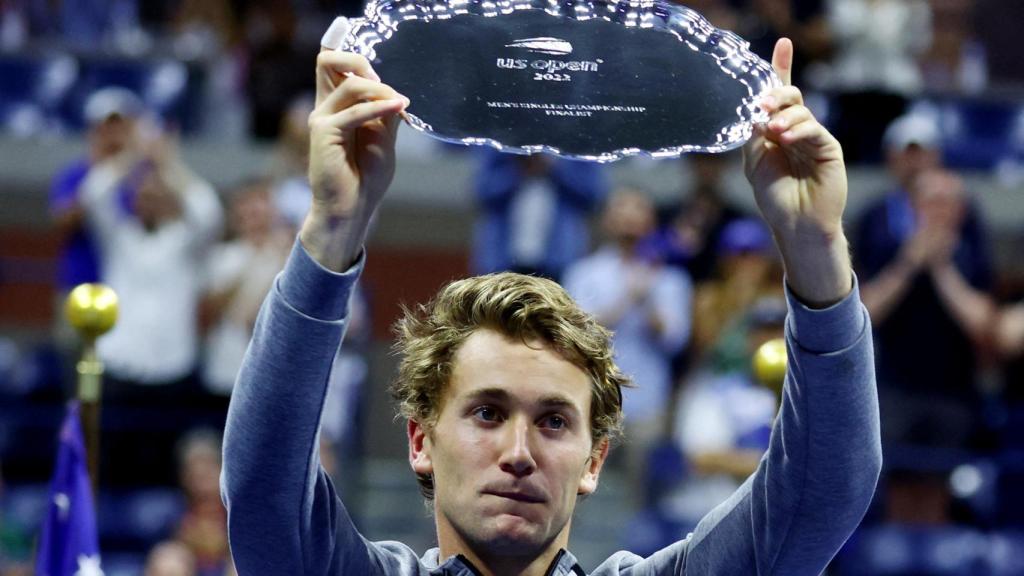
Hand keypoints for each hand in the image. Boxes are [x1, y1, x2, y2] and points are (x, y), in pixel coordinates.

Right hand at [301, 49, 407, 269]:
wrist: (353, 206)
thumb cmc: (367, 177)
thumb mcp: (383, 137)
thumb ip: (385, 113)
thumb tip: (396, 93)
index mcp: (338, 106)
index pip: (335, 65)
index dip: (357, 60)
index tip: (387, 80)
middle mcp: (326, 107)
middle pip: (329, 60)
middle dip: (358, 61)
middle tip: (384, 81)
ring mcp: (323, 118)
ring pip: (350, 85)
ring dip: (380, 90)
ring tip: (400, 102)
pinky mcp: (323, 132)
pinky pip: (355, 112)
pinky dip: (380, 107)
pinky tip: (399, 108)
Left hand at [743, 39, 850, 305]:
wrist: (796, 224)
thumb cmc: (774, 197)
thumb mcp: (754, 163)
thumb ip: (755, 135)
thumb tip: (756, 111)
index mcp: (777, 132)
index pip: (779, 96)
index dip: (781, 69)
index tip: (783, 44)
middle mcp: (796, 131)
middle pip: (790, 97)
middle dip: (777, 93)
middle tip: (762, 104)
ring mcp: (814, 138)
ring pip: (800, 112)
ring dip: (783, 118)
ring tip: (772, 133)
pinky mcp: (828, 149)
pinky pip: (814, 129)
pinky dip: (798, 130)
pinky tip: (785, 138)